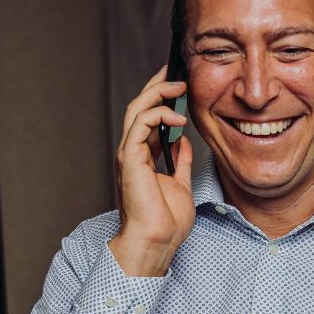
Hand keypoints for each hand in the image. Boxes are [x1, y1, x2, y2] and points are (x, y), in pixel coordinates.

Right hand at [109, 65, 194, 277]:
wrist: (157, 241)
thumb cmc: (166, 223)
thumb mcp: (181, 185)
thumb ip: (179, 162)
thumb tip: (183, 143)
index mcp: (144, 157)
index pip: (150, 118)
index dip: (162, 98)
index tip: (180, 84)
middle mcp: (134, 152)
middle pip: (141, 107)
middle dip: (158, 86)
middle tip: (177, 72)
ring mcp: (130, 154)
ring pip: (138, 109)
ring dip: (158, 93)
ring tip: (180, 86)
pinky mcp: (130, 158)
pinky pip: (140, 124)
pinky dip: (158, 114)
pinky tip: (178, 117)